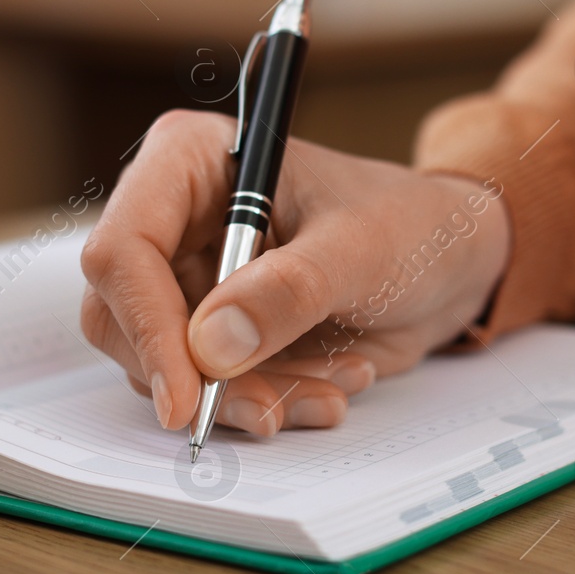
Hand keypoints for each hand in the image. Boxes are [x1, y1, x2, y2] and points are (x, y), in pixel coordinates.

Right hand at [81, 110, 510, 436]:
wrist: (452, 260)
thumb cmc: (410, 224)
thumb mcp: (360, 251)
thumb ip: (288, 292)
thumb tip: (210, 347)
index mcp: (191, 162)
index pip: (123, 247)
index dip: (146, 324)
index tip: (188, 394)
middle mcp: (174, 220)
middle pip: (122, 317)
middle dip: (197, 378)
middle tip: (271, 410)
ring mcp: (192, 280)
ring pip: (165, 366)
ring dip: (247, 397)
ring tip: (330, 390)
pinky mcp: (216, 333)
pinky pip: (210, 389)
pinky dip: (269, 402)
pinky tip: (332, 386)